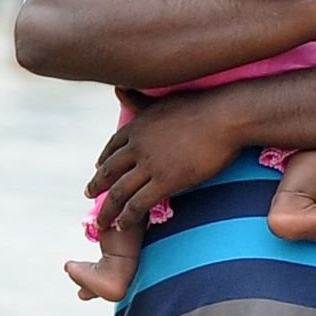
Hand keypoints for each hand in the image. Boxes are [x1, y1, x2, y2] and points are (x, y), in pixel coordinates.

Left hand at [87, 93, 242, 232]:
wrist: (225, 116)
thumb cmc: (202, 105)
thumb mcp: (162, 100)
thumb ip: (138, 99)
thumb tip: (117, 89)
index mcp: (137, 126)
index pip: (112, 146)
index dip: (104, 160)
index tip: (99, 169)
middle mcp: (137, 145)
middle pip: (109, 171)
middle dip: (97, 186)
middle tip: (89, 195)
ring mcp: (150, 164)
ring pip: (119, 192)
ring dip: (107, 210)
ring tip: (101, 223)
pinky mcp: (166, 181)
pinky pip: (139, 204)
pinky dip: (127, 218)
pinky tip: (123, 226)